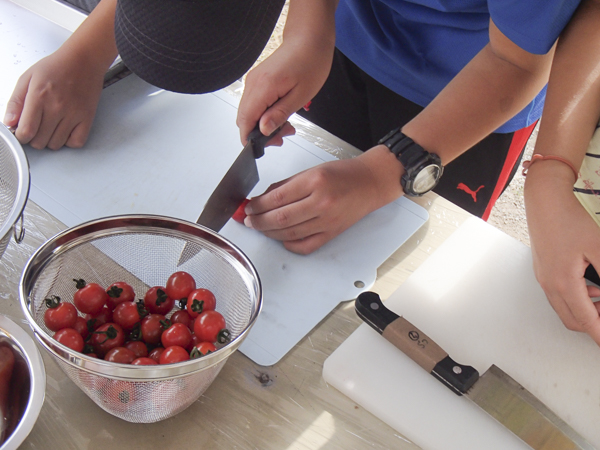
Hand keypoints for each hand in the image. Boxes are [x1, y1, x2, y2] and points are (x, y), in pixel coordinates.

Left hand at [4, 47, 105, 149]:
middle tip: (35, 128)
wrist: (83, 60)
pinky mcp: (87, 118)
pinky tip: (64, 131)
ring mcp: (73, 114)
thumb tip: (9, 122)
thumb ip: (16, 101)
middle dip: (33, 138)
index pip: (26, 131)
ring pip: (56, 144)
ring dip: (50, 140)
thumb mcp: (28, 78)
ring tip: (49, 128)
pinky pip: (76, 142)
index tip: (22, 132)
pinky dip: (68, 141)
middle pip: (40, 141)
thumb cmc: (56, 67)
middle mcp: (57, 107)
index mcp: (39, 96)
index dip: (21, 136)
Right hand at [236, 34, 333, 145]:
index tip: (263, 147)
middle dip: (259, 133)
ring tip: (286, 126)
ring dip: (263, 123)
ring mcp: (254, 80)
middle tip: (282, 136)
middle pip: (244, 118)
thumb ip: (279, 114)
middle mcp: (253, 83)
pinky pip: (254, 103)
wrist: (310, 39)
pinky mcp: (258, 80)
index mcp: (263, 87)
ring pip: (249, 112)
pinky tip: (280, 114)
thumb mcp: (300, 95)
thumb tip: (263, 130)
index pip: (245, 120)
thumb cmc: (311, 62)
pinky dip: (264, 113)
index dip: (251, 138)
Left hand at [244, 145, 403, 253]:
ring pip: (290, 234)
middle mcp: (322, 202)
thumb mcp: (312, 171)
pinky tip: (280, 238)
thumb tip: (263, 198)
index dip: (258, 205)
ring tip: (260, 228)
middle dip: (259, 221)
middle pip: (281, 218)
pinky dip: (289, 244)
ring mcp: (327, 221)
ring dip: (270, 233)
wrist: (370, 183)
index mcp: (315, 181)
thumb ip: (286, 185)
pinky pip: (305, 245)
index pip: (277, 198)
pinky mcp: (332, 233)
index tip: (249, 207)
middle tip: (249, 221)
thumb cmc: (343, 174)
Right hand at [525, 164, 599, 344]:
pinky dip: (577, 297)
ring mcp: (543, 276)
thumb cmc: (568, 218)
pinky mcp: (544, 268)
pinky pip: (559, 294)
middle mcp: (549, 283)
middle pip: (572, 320)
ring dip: (585, 310)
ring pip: (564, 307)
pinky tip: (592, 284)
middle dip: (593, 325)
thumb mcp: (599, 248)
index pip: (586, 320)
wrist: (545, 199)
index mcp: (563, 282)